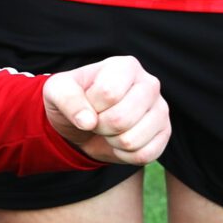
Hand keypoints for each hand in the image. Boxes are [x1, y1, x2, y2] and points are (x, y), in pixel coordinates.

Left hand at [43, 57, 167, 167]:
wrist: (85, 122)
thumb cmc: (73, 100)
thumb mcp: (57, 91)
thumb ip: (67, 99)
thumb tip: (87, 121)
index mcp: (126, 66)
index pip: (108, 93)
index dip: (89, 107)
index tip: (87, 104)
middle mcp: (150, 84)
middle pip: (121, 119)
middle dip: (99, 126)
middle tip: (96, 120)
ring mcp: (161, 109)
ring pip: (132, 140)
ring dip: (111, 142)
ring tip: (108, 129)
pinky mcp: (165, 133)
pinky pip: (144, 155)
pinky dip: (124, 155)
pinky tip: (119, 142)